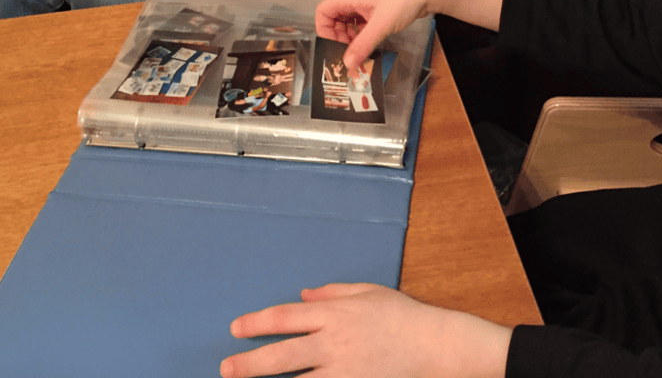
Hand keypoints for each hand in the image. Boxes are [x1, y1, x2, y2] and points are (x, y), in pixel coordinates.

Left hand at [220, 283, 511, 377]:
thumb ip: (333, 292)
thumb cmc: (402, 316)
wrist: (435, 345)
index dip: (258, 322)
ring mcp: (344, 369)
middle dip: (251, 363)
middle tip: (226, 368)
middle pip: (284, 354)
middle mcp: (334, 341)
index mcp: (335, 313)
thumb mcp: (367, 292)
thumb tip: (304, 294)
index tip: (236, 328)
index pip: (286, 316)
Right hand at [315, 0, 437, 69]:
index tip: (335, 46)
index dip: (324, 30)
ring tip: (361, 50)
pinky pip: (363, 20)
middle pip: (335, 17)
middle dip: (339, 36)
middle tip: (350, 53)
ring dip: (352, 36)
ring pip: (350, 20)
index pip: (323, 11)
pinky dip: (363, 32)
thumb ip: (363, 45)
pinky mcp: (379, 6)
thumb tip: (348, 64)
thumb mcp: (381, 25)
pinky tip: (372, 42)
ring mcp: (368, 1)